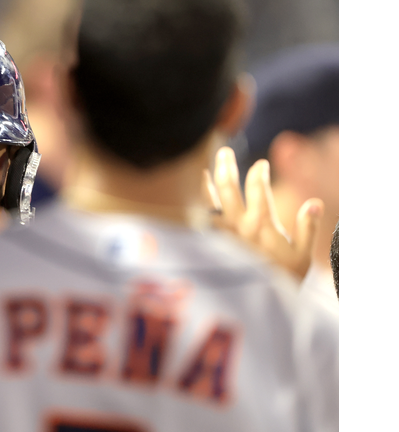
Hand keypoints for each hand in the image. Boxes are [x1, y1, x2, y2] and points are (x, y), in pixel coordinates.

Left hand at [202, 147, 322, 279]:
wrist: (257, 307)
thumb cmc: (283, 281)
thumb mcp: (303, 256)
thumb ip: (308, 228)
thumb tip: (314, 202)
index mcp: (262, 223)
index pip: (257, 186)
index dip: (259, 172)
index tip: (261, 166)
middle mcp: (237, 225)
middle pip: (227, 187)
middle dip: (226, 166)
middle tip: (223, 151)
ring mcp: (221, 234)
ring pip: (209, 201)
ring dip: (206, 183)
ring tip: (204, 169)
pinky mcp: (210, 245)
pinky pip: (200, 220)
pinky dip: (197, 207)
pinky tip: (195, 199)